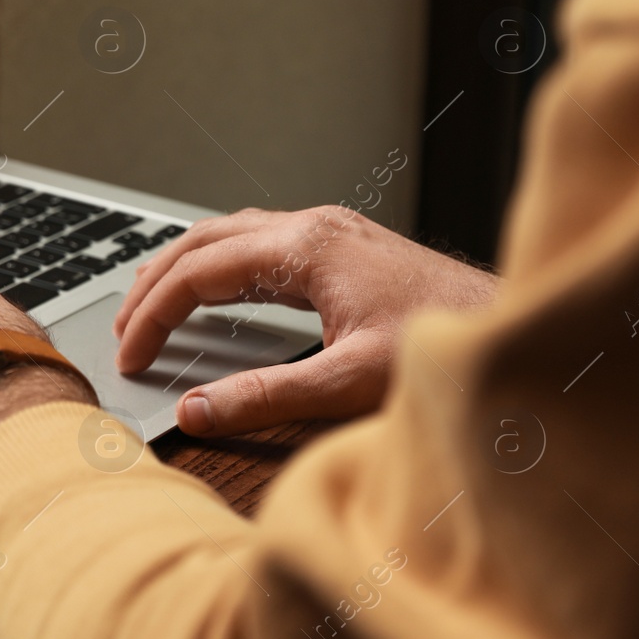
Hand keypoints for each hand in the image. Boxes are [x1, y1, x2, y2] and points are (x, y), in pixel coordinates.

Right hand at [114, 206, 497, 436]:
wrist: (516, 325)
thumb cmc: (449, 345)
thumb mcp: (348, 382)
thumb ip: (266, 396)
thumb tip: (196, 410)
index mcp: (306, 248)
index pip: (198, 272)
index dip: (153, 315)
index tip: (131, 356)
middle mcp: (314, 228)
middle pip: (203, 240)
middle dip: (153, 284)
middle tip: (122, 332)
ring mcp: (331, 232)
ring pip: (229, 233)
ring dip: (182, 268)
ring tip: (149, 305)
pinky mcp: (346, 247)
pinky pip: (258, 241)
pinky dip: (219, 265)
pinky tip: (216, 290)